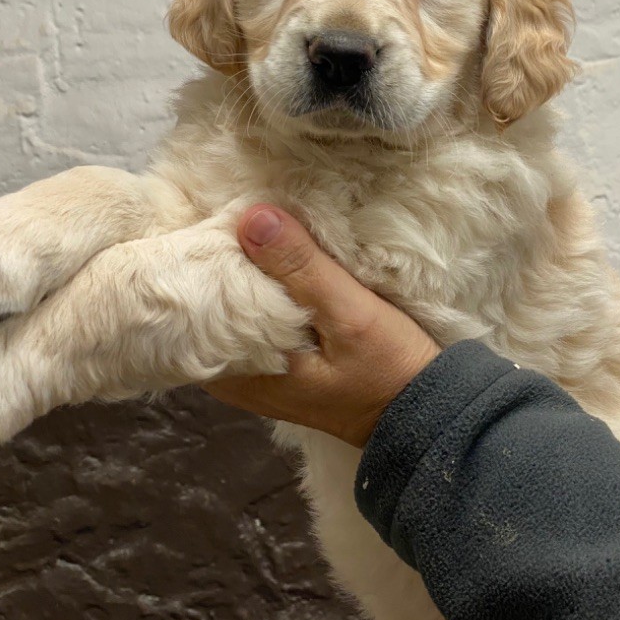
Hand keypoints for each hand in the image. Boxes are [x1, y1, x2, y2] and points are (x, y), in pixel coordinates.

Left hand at [204, 206, 440, 447]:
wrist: (422, 412)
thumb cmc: (387, 369)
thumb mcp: (350, 313)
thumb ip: (302, 268)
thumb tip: (251, 217)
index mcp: (238, 370)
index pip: (198, 300)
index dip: (208, 252)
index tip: (224, 210)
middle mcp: (233, 373)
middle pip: (209, 302)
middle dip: (223, 256)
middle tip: (239, 206)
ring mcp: (252, 367)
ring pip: (230, 305)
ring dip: (243, 267)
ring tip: (255, 220)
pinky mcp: (274, 359)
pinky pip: (251, 312)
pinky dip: (261, 283)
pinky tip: (274, 255)